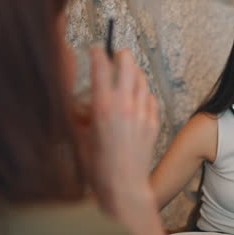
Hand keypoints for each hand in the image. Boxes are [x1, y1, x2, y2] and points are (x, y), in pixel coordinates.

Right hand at [76, 47, 158, 205]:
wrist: (124, 185)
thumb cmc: (98, 165)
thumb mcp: (81, 137)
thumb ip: (82, 116)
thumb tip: (85, 105)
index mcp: (103, 106)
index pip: (101, 67)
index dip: (98, 53)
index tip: (95, 49)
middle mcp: (124, 105)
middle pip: (127, 64)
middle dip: (121, 55)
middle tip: (117, 55)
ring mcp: (142, 113)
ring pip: (142, 79)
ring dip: (134, 72)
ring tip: (128, 73)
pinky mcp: (153, 122)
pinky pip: (150, 98)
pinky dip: (144, 93)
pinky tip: (138, 98)